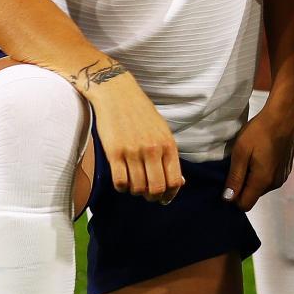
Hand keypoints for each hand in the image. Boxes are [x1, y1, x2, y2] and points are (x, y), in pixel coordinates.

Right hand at [81, 65, 183, 202]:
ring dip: (136, 191)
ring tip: (134, 184)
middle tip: (147, 195)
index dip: (170, 195)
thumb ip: (169, 156)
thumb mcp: (162, 132)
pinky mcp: (114, 152)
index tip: (164, 199)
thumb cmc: (142, 114)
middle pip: (156, 188)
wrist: (118, 95)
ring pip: (137, 188)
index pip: (174, 181)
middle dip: (153, 197)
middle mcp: (152, 149)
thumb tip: (179, 183)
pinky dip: (122, 187)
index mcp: (168, 145)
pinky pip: (120, 182)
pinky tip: (122, 181)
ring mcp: (133, 152)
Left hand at [224, 94, 293, 208]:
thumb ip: (235, 177)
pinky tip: (262, 154)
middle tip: (238, 163)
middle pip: (253, 195)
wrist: (284, 116)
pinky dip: (263, 172)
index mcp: (262, 181)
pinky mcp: (287, 169)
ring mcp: (283, 176)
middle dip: (243, 186)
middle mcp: (275, 183)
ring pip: (261, 187)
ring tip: (250, 157)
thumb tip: (228, 199)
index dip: (233, 198)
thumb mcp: (240, 152)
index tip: (227, 181)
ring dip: (253, 178)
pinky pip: (270, 178)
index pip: (244, 205)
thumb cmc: (259, 131)